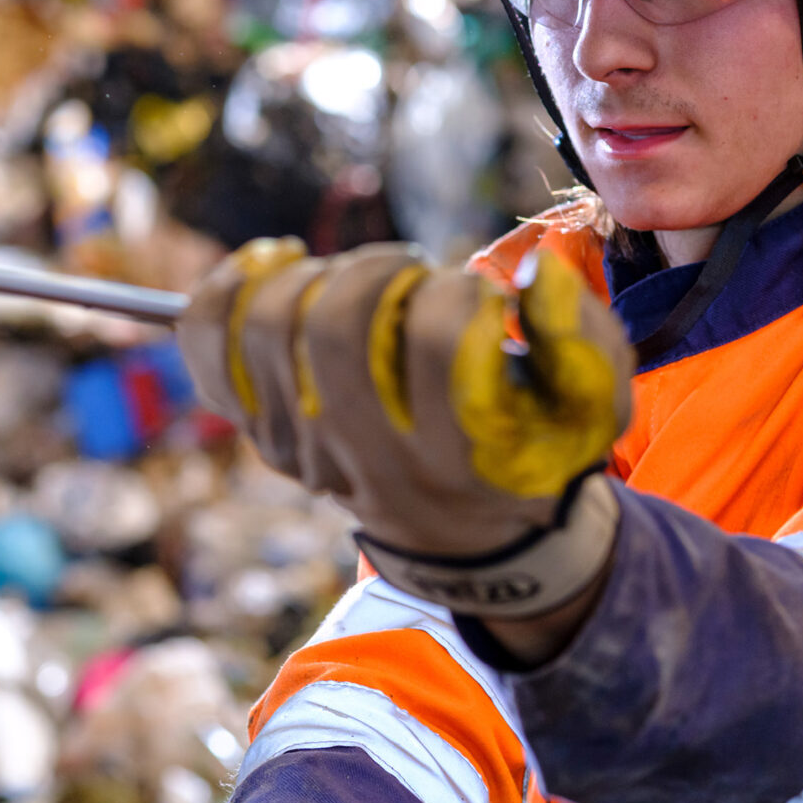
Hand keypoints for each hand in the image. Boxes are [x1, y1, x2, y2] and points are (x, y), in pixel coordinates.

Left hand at [177, 239, 634, 617]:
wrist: (474, 539)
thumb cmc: (533, 447)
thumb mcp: (593, 407)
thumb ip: (582, 336)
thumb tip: (536, 274)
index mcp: (456, 456)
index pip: (438, 342)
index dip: (463, 294)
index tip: (483, 301)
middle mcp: (367, 461)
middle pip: (336, 328)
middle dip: (380, 270)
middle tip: (414, 273)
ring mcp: (302, 450)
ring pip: (269, 327)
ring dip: (321, 275)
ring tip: (365, 281)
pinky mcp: (262, 432)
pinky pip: (209, 346)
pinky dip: (230, 288)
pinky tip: (275, 263)